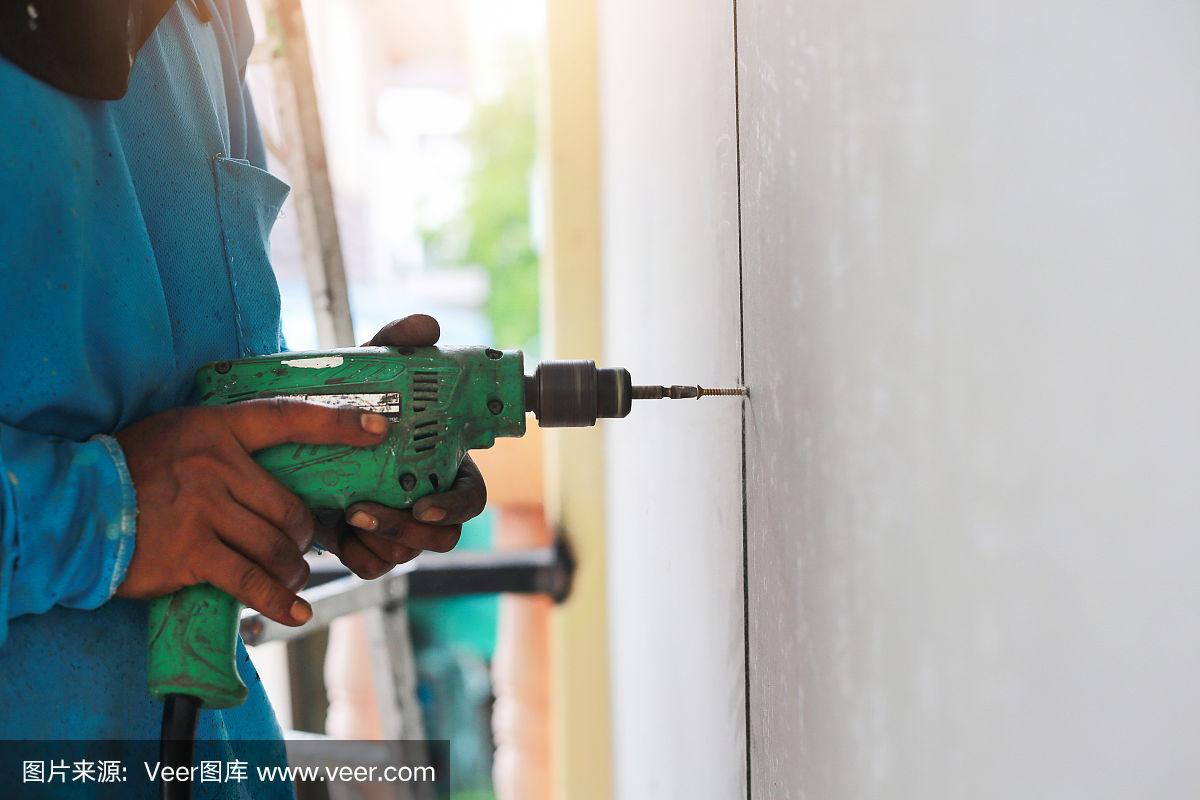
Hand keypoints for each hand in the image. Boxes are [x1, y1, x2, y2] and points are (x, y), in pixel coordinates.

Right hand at [116, 399, 390, 624]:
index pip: (289, 420)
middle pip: (292, 508)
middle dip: (306, 535)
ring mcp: (204, 510)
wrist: (79, 508)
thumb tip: (286, 463)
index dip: (338, 425)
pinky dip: (278, 600)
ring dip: (293, 569)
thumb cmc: (138, 468)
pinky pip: (250, 580)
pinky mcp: (192, 553)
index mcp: (218, 429)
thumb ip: (231, 442)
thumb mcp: (183, 433)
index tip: (380, 428)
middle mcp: (216, 466)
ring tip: (291, 576)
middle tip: (303, 545)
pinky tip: (295, 611)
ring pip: (277, 546)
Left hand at [311, 314, 488, 577]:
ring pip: (408, 553)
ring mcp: (399, 529)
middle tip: (369, 510)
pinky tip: (338, 533)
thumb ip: (399, 342)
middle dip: (410, 530)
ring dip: (382, 539)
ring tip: (348, 514)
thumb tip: (428, 325)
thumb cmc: (352, 400)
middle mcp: (429, 502)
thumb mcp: (372, 368)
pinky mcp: (368, 547)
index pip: (472, 498)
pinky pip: (373, 565)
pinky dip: (359, 554)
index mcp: (447, 468)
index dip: (456, 506)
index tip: (425, 502)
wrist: (298, 432)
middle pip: (444, 536)